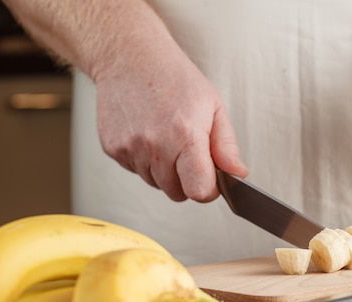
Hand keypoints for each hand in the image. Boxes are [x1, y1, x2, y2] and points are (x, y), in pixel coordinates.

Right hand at [94, 45, 247, 201]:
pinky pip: (137, 171)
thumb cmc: (175, 79)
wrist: (130, 58)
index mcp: (184, 136)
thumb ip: (226, 147)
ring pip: (156, 184)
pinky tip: (148, 135)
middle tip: (188, 151)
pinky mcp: (113, 149)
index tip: (211, 179)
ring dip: (165, 170)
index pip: (199, 191)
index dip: (209, 190)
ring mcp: (130, 149)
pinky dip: (145, 161)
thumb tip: (238, 174)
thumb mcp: (213, 107)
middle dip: (188, 180)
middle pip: (178, 193)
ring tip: (167, 137)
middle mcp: (154, 146)